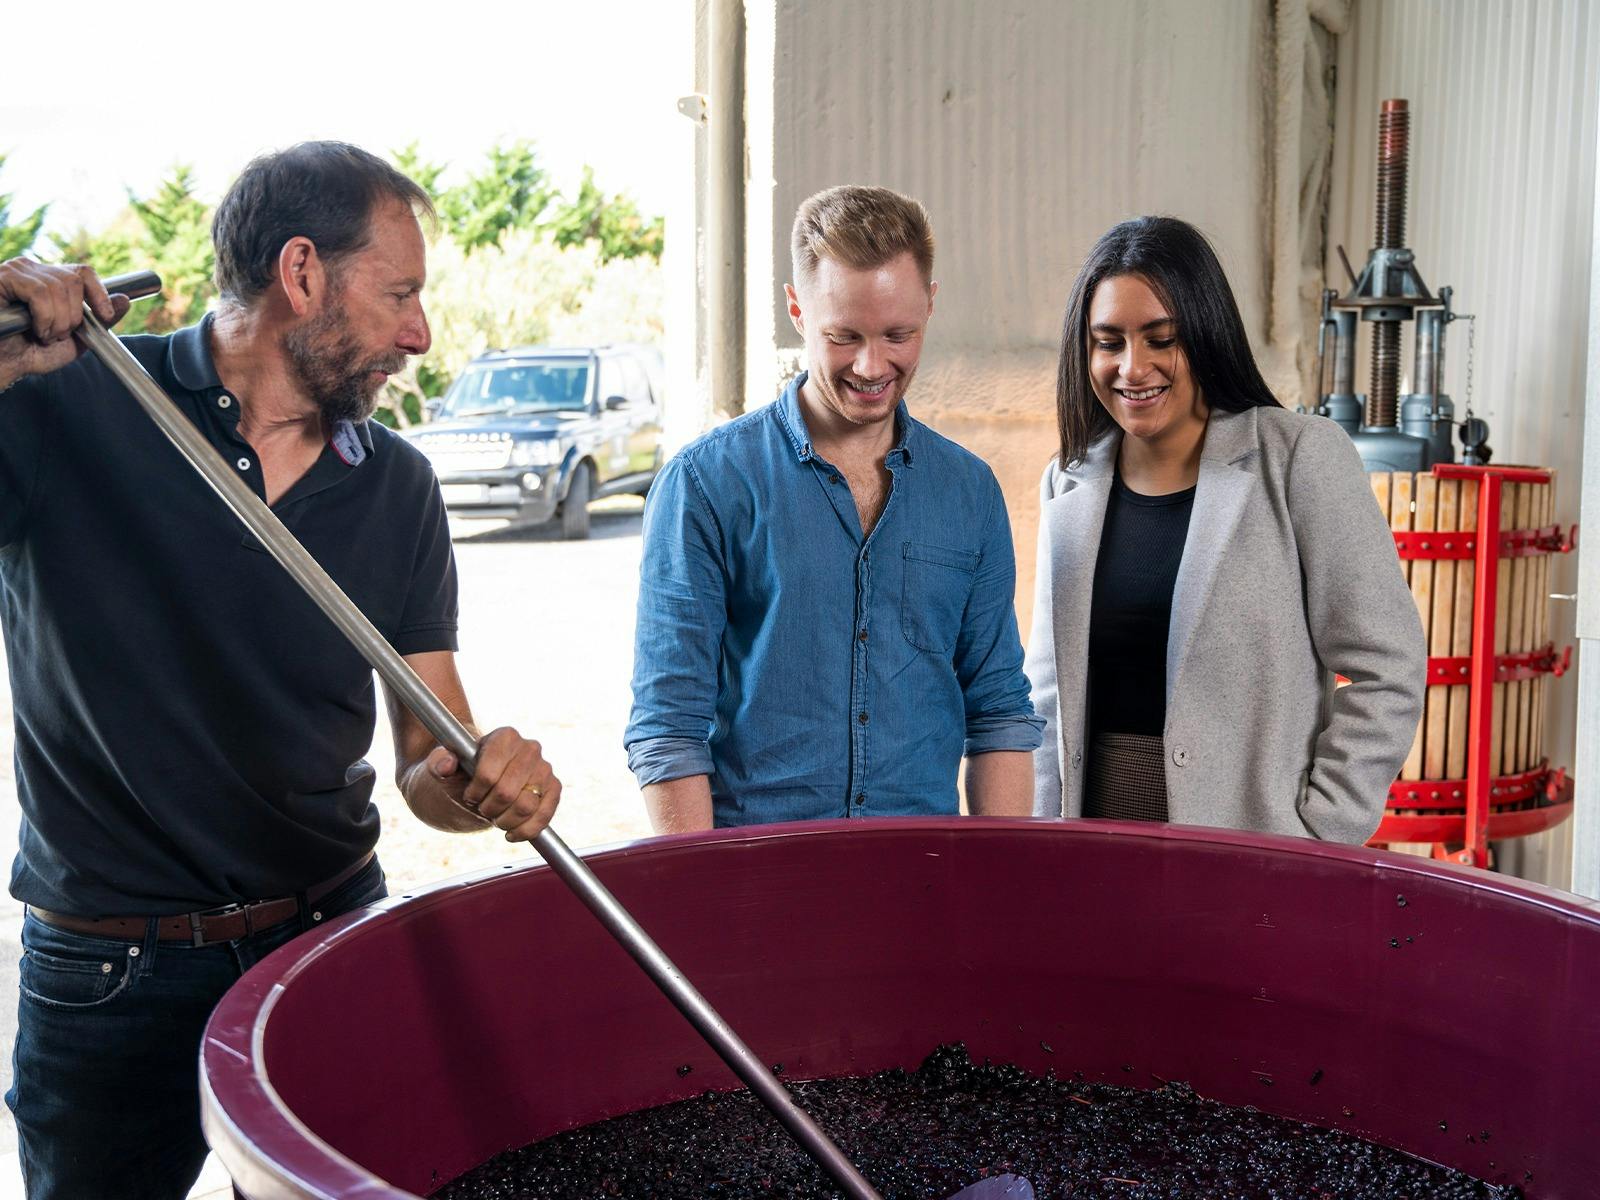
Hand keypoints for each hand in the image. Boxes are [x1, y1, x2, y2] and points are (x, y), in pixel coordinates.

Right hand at [0, 259, 130, 389]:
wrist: (4, 365)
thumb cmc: (33, 352)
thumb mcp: (75, 339)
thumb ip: (99, 321)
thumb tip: (125, 300)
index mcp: (50, 280)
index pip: (83, 272)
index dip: (100, 293)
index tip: (106, 316)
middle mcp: (33, 270)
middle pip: (73, 280)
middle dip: (74, 316)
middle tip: (59, 336)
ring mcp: (17, 271)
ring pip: (58, 287)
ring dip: (58, 321)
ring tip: (45, 336)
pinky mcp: (3, 278)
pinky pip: (39, 292)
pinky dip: (44, 317)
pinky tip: (35, 330)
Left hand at [425, 726, 560, 842]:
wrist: (478, 781)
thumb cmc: (459, 772)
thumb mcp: (441, 766)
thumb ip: (437, 762)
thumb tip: (446, 765)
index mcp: (504, 737)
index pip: (489, 774)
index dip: (475, 793)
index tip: (469, 795)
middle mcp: (529, 748)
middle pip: (507, 793)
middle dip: (489, 808)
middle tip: (482, 808)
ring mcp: (544, 768)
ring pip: (526, 806)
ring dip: (505, 821)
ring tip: (496, 818)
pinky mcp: (553, 788)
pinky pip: (545, 814)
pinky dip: (527, 830)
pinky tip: (512, 833)